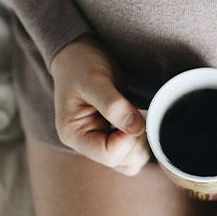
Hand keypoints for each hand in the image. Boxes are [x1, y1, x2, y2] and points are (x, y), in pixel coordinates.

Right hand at [49, 34, 150, 174]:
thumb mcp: (93, 79)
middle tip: (136, 111)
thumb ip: (113, 104)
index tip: (133, 113)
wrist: (79, 53)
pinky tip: (138, 118)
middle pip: (122, 162)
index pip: (108, 155)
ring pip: (131, 162)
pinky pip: (134, 152)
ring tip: (136, 114)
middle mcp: (86, 144)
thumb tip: (135, 127)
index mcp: (74, 134)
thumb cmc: (80, 64)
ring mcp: (101, 141)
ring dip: (141, 141)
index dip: (128, 138)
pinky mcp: (114, 136)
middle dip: (136, 139)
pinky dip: (142, 139)